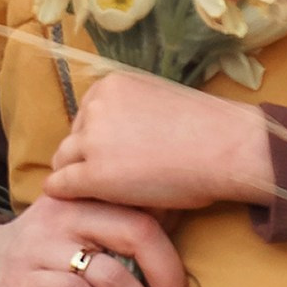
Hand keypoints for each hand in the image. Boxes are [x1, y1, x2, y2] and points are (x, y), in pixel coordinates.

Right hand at [0, 195, 187, 286]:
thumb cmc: (37, 265)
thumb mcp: (77, 242)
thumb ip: (116, 240)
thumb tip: (175, 254)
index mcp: (82, 197)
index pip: (143, 207)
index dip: (172, 249)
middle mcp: (63, 212)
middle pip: (136, 231)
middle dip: (167, 279)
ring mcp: (40, 245)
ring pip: (111, 272)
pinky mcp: (21, 281)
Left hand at [42, 70, 274, 213]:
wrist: (224, 147)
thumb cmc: (206, 130)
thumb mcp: (159, 102)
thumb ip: (132, 113)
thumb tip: (120, 139)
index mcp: (112, 84)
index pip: (86, 113)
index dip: (94, 138)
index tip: (104, 154)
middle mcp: (96, 105)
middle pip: (74, 135)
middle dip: (82, 156)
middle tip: (96, 176)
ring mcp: (93, 138)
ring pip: (64, 159)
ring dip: (74, 174)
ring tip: (86, 193)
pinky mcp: (94, 173)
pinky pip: (62, 184)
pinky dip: (63, 192)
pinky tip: (70, 201)